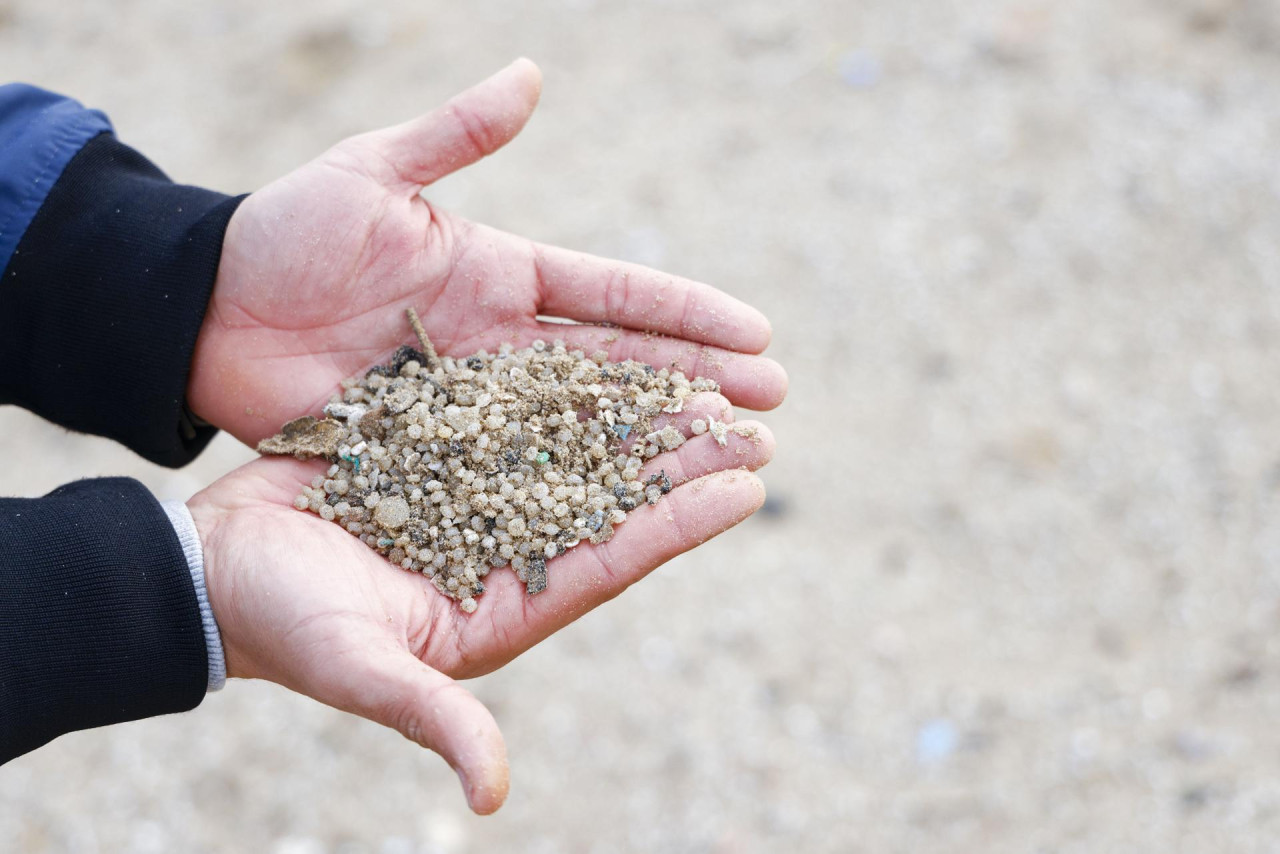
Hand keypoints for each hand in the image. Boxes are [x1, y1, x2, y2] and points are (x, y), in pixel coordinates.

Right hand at [187, 401, 773, 813]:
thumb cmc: (277, 624)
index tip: (747, 486)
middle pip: (611, 497)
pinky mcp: (444, 445)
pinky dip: (565, 384)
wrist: (210, 567)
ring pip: (574, 445)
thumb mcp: (358, 669)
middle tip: (757, 422)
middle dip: (680, 462)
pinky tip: (606, 352)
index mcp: (503, 607)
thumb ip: (431, 717)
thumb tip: (491, 797)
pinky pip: (518, 407)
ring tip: (709, 379)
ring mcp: (477, 494)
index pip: (612, 560)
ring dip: (638, 417)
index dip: (678, 524)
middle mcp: (503, 549)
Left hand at [188, 58, 786, 443]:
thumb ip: (452, 138)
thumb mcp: (368, 174)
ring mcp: (478, 403)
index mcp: (502, 273)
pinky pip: (520, 473)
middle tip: (772, 404)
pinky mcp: (441, 454)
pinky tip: (634, 506)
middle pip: (620, 366)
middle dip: (698, 382)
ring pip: (584, 425)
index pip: (615, 294)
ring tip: (732, 456)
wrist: (208, 316)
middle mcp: (505, 342)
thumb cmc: (284, 234)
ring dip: (656, 440)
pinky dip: (577, 487)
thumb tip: (531, 74)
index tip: (758, 332)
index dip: (687, 312)